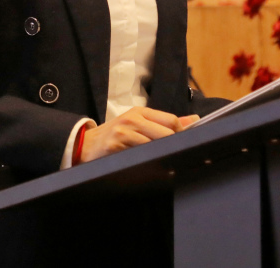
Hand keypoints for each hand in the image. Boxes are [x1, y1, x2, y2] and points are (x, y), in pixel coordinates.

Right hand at [79, 108, 198, 162]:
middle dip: (173, 146)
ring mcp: (123, 132)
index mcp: (140, 112)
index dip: (181, 133)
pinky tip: (148, 167)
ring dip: (160, 157)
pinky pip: (139, 156)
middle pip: (166, 133)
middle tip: (176, 157)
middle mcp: (133, 119)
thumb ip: (165, 122)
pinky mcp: (115, 145)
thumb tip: (194, 120)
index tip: (183, 144)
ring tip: (162, 164)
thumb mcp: (138, 123)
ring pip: (154, 145)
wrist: (85, 145)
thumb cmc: (115, 135)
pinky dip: (147, 164)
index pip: (171, 120)